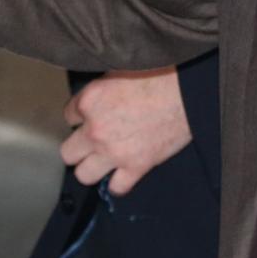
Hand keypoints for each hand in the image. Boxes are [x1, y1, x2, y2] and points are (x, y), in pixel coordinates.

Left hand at [61, 68, 192, 195]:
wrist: (188, 93)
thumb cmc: (160, 76)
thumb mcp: (120, 70)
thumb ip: (101, 89)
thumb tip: (99, 98)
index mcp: (90, 101)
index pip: (68, 117)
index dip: (81, 117)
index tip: (92, 117)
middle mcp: (95, 130)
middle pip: (68, 152)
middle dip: (79, 147)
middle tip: (92, 143)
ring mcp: (114, 152)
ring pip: (84, 175)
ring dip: (92, 169)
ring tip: (103, 162)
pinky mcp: (137, 166)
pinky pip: (117, 187)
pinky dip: (119, 183)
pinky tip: (123, 174)